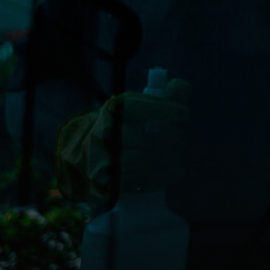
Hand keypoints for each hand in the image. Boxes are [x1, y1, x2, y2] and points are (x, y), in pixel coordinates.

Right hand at [55, 80, 190, 201]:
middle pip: (143, 137)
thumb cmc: (123, 127)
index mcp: (112, 110)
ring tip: (181, 157)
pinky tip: (175, 171)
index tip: (184, 114)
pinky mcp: (104, 183)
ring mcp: (100, 160)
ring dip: (169, 160)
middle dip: (171, 138)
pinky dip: (160, 176)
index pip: (136, 107)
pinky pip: (136, 181)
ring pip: (141, 161)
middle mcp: (102, 133)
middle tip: (184, 139)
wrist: (85, 155)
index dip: (164, 110)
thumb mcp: (139, 107)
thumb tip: (182, 86)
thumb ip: (164, 95)